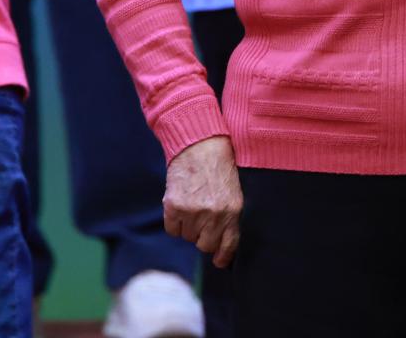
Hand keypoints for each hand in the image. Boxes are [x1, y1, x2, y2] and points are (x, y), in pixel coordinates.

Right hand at [164, 135, 243, 267]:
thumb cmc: (218, 166)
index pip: (228, 244)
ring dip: (188, 226)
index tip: (219, 261)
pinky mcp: (174, 207)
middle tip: (201, 221)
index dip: (223, 256)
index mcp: (232, 210)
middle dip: (202, 237)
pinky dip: (174, 221)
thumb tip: (221, 244)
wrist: (198, 145)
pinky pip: (172, 229)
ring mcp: (193, 212)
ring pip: (187, 237)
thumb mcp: (233, 191)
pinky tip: (179, 205)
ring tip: (192, 204)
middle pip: (204, 245)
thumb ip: (229, 216)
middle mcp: (214, 215)